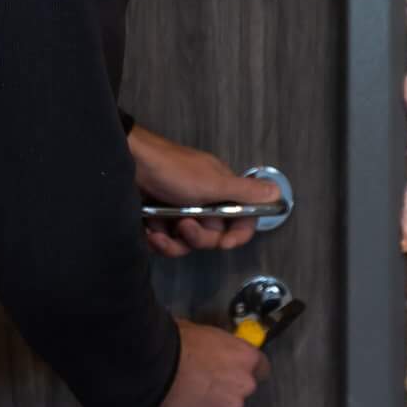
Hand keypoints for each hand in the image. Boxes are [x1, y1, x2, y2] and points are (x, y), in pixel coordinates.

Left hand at [130, 123, 281, 256]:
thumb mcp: (212, 183)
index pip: (241, 221)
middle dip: (198, 238)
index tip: (225, 243)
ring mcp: (180, 212)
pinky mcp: (160, 219)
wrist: (128, 162)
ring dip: (173, 243)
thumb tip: (278, 193)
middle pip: (213, 237)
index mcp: (221, 193)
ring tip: (159, 230)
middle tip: (183, 224)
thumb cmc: (172, 169)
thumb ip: (245, 192)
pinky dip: (158, 240)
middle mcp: (204, 203)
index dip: (236, 236)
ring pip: (188, 244)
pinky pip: (167, 242)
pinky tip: (148, 229)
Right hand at [155, 317, 269, 406]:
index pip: (261, 367)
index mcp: (246, 357)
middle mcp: (245, 384)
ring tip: (188, 395)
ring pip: (225, 406)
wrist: (158, 368)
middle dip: (226, 387)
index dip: (245, 369)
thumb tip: (211, 349)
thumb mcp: (203, 332)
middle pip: (241, 388)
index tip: (233, 369)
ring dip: (212, 403)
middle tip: (203, 382)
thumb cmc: (179, 342)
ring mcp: (230, 406)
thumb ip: (216, 346)